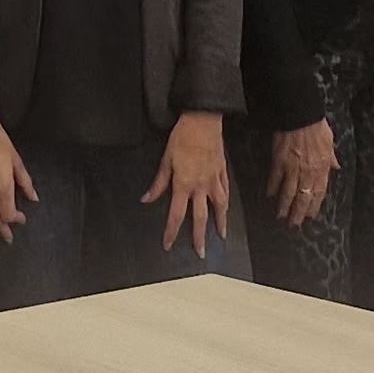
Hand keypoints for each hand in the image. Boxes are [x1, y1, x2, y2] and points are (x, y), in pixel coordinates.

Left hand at [143, 110, 229, 254]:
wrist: (203, 120)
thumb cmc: (183, 137)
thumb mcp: (165, 159)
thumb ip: (158, 183)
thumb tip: (147, 198)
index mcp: (183, 184)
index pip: (175, 214)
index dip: (171, 232)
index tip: (168, 244)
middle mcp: (200, 186)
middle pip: (200, 218)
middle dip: (199, 237)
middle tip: (201, 253)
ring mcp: (214, 180)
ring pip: (219, 207)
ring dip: (220, 223)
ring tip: (221, 236)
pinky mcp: (222, 171)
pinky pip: (225, 192)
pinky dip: (226, 203)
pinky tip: (226, 208)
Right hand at [265, 119, 336, 227]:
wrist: (299, 114)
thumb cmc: (315, 125)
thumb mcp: (329, 140)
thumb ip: (331, 156)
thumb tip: (337, 166)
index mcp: (321, 167)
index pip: (319, 192)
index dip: (314, 206)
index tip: (309, 216)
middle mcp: (308, 171)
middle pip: (303, 196)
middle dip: (298, 212)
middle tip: (294, 225)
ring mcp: (293, 167)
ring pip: (289, 192)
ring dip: (285, 206)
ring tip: (281, 217)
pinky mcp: (279, 161)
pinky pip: (275, 179)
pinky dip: (272, 188)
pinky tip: (269, 196)